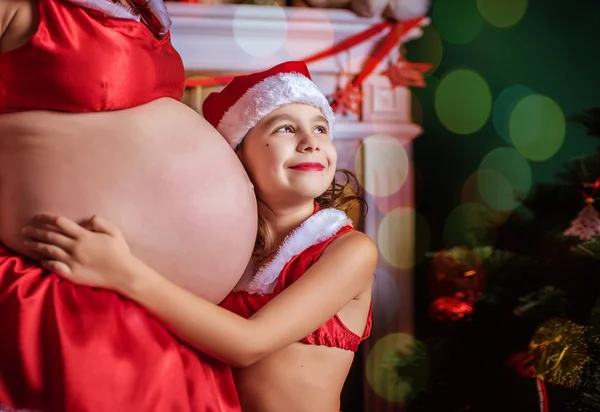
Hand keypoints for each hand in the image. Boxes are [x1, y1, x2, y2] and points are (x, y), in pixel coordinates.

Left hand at [22, 214, 136, 292]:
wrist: (123, 274)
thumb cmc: (120, 252)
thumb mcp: (114, 231)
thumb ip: (99, 222)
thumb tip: (86, 221)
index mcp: (84, 236)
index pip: (61, 223)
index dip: (47, 218)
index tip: (38, 217)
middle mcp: (75, 247)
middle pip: (50, 237)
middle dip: (36, 232)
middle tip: (25, 229)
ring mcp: (72, 261)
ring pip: (49, 251)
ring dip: (36, 245)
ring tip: (26, 243)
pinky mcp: (72, 274)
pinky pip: (54, 267)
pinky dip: (46, 262)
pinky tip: (41, 260)